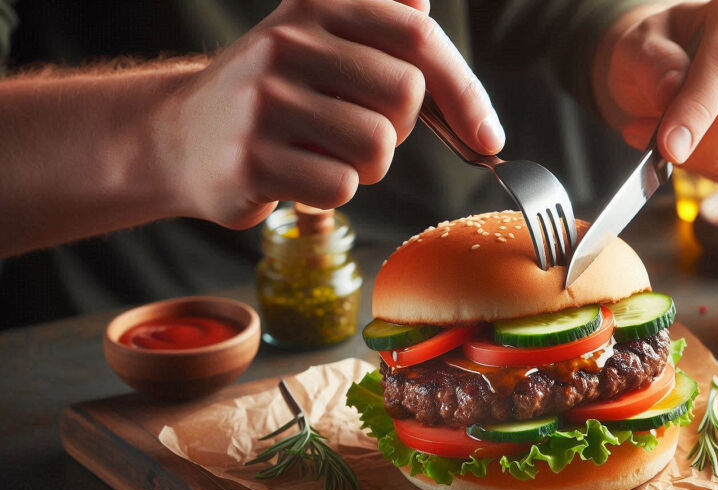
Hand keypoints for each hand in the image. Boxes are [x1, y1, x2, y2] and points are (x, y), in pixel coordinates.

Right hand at [153, 0, 503, 228]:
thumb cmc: (272, 95)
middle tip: (357, 130)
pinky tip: (298, 177)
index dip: (466, 93)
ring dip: (366, 167)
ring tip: (324, 154)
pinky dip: (332, 194)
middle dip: (398, 129)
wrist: (181, 136)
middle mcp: (288, 41)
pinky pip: (340, 187)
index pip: (419, 39)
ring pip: (376, 147)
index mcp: (317, 4)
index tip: (487, 138)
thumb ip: (376, 22)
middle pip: (405, 97)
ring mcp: (265, 99)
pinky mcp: (251, 156)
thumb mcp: (317, 40)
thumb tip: (424, 4)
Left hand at [595, 0, 717, 182]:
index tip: (668, 146)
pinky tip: (702, 152)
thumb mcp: (639, 48)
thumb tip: (669, 96)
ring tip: (677, 146)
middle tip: (661, 148)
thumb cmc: (663, 53)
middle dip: (699, 145)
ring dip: (707, 162)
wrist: (687, 62)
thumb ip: (652, 66)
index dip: (698, 111)